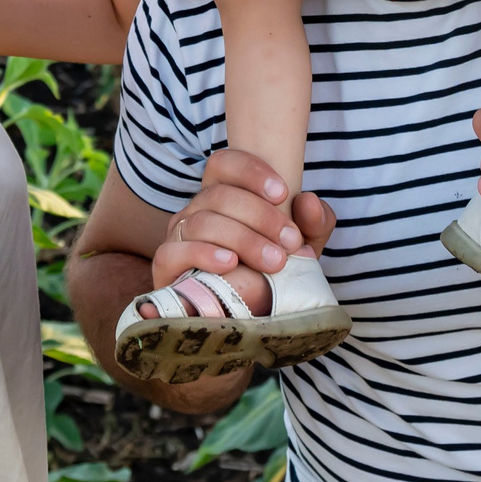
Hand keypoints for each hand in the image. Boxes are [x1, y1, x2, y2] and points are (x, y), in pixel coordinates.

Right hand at [152, 148, 336, 312]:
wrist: (251, 318)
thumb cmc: (274, 272)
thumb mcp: (305, 246)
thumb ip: (315, 223)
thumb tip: (308, 202)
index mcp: (224, 193)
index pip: (224, 163)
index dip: (250, 172)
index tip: (282, 193)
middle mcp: (197, 209)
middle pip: (219, 195)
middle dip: (260, 216)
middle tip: (290, 243)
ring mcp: (178, 236)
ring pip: (202, 222)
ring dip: (242, 239)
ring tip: (274, 262)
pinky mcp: (165, 267)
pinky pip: (173, 251)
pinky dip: (203, 254)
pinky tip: (230, 264)